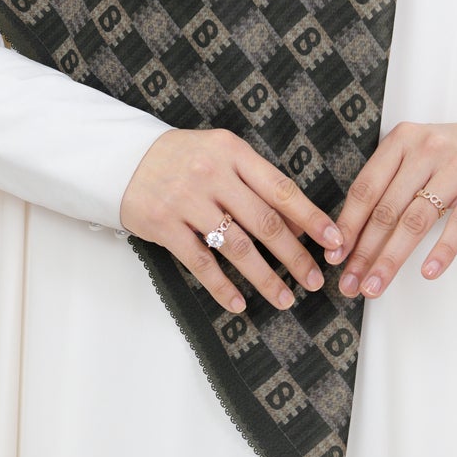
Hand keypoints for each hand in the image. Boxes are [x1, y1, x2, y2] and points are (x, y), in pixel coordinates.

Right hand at [118, 126, 344, 317]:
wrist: (123, 159)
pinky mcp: (164, 225)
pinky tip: (239, 303)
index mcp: (232, 152)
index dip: (311, 217)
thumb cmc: (183, 158)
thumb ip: (255, 180)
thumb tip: (299, 222)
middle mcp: (211, 173)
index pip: (280, 188)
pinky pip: (200, 262)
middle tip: (314, 280)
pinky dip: (222, 287)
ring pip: (236, 247)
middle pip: (263, 221)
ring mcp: (186, 200)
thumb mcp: (220, 153)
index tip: (334, 240)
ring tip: (285, 298)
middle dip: (294, 255)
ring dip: (265, 277)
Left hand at [325, 118, 456, 298]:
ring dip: (391, 259)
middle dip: (364, 251)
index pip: (366, 188)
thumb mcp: (416, 153)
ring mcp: (456, 168)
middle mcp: (426, 150)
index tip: (334, 255)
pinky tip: (427, 273)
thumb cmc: (453, 154)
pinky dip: (441, 251)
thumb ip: (388, 181)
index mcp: (402, 140)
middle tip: (350, 282)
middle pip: (387, 209)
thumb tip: (352, 233)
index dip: (347, 224)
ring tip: (376, 286)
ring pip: (415, 221)